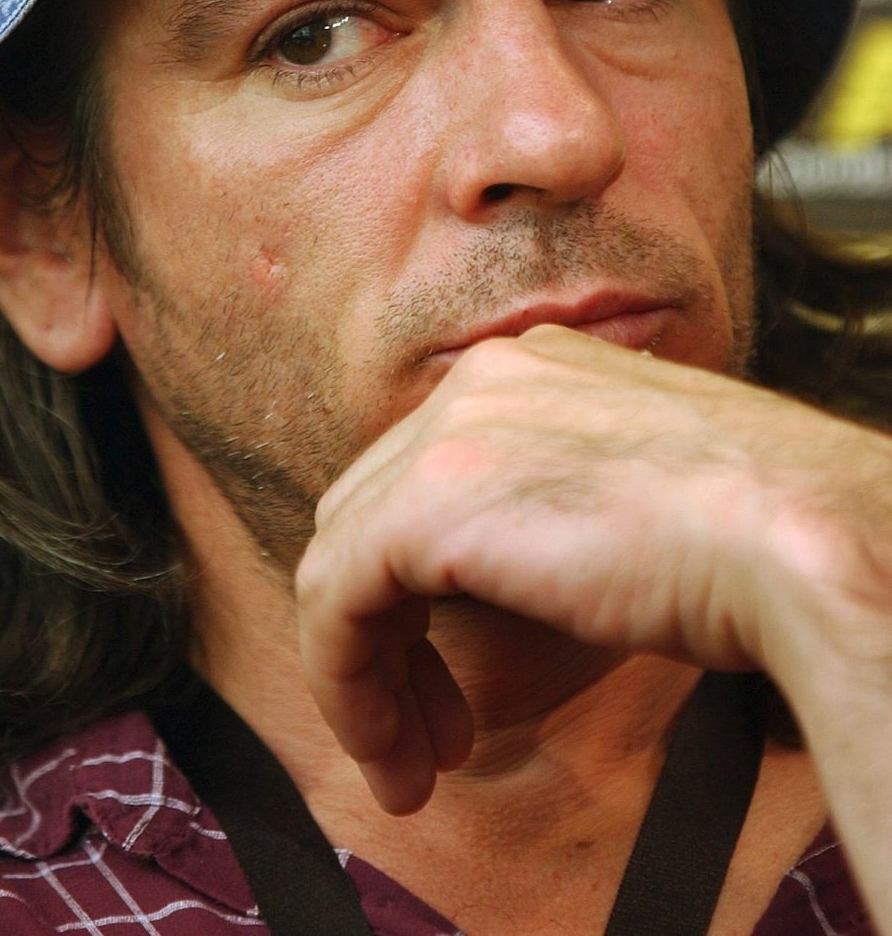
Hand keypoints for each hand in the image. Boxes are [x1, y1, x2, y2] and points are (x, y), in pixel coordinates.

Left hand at [295, 326, 891, 824]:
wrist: (798, 539)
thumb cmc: (751, 539)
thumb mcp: (631, 501)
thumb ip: (555, 508)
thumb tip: (519, 569)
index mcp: (531, 372)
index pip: (426, 477)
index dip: (420, 585)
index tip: (449, 676)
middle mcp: (481, 383)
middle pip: (374, 515)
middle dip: (387, 636)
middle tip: (429, 730)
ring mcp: (453, 435)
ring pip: (344, 561)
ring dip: (364, 678)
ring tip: (407, 763)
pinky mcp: (432, 502)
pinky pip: (336, 599)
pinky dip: (348, 686)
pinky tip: (394, 751)